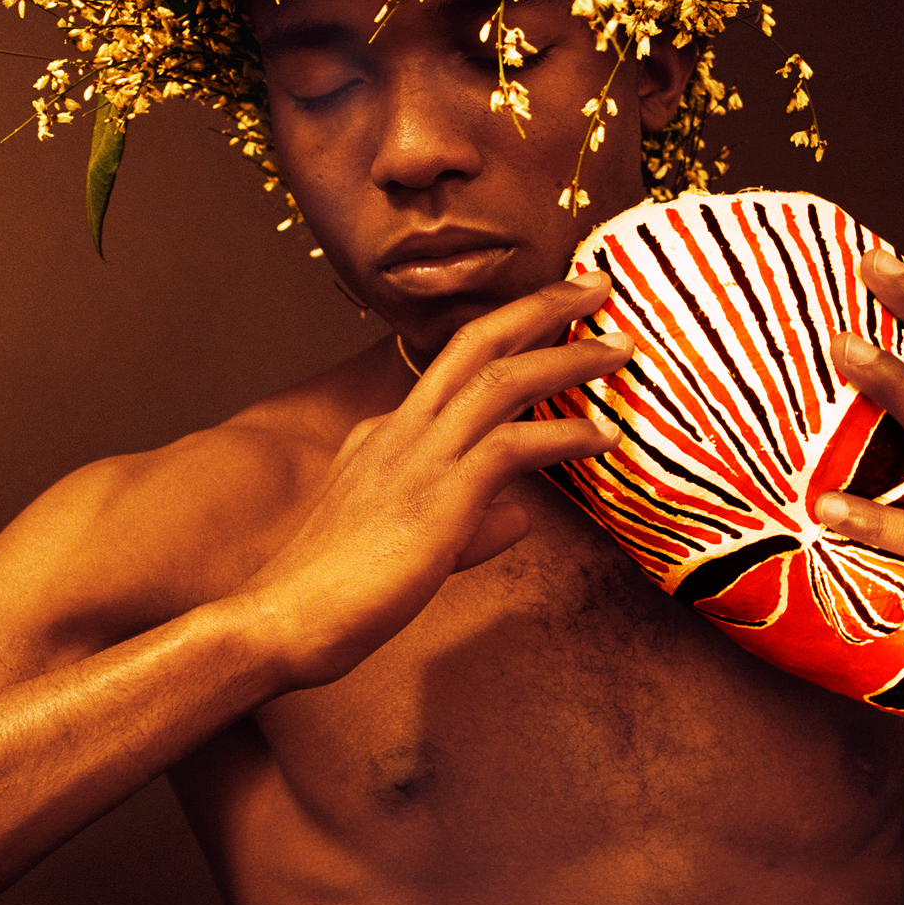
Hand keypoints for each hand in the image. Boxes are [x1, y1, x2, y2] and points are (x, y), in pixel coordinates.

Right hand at [230, 271, 630, 689]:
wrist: (282, 621)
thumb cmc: (340, 595)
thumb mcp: (415, 548)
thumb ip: (471, 526)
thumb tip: (518, 518)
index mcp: (386, 435)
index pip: (454, 367)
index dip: (509, 337)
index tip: (551, 318)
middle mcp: (400, 430)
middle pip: (477, 342)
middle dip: (539, 306)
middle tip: (593, 283)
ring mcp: (416, 457)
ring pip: (503, 380)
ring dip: (568, 357)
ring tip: (621, 345)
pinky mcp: (437, 496)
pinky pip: (512, 447)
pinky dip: (564, 436)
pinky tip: (603, 438)